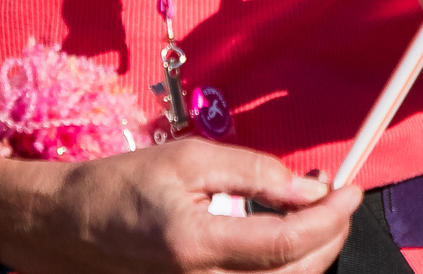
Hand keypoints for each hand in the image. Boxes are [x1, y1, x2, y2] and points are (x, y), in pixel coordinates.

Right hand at [0, 137, 358, 273]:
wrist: (72, 227)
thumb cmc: (124, 185)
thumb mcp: (190, 159)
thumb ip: (254, 172)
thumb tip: (308, 187)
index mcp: (195, 244)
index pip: (287, 243)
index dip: (330, 216)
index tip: (351, 189)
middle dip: (330, 236)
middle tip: (339, 198)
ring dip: (311, 253)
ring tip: (315, 211)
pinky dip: (285, 266)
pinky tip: (286, 236)